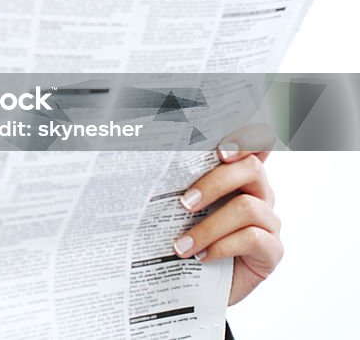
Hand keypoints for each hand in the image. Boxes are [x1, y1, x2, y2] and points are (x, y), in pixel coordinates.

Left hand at [172, 126, 282, 304]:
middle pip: (251, 169)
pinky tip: (201, 257)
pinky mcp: (272, 251)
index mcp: (238, 175)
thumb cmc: (188, 236)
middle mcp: (259, 193)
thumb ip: (179, 182)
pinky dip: (221, 246)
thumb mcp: (180, 207)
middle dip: (214, 183)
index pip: (256, 144)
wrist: (195, 284)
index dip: (246, 138)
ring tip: (181, 245)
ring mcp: (269, 222)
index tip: (220, 149)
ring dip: (209, 226)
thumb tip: (149, 164)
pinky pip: (253, 238)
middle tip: (184, 202)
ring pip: (248, 207)